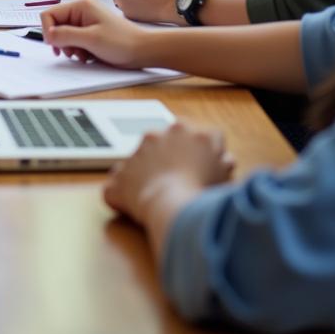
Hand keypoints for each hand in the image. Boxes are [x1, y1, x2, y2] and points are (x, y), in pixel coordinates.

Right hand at [39, 0, 148, 66]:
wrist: (143, 50)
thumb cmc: (122, 42)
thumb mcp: (91, 39)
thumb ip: (66, 35)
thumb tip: (48, 35)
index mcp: (81, 5)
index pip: (49, 14)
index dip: (48, 31)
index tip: (56, 46)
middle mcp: (81, 10)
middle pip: (56, 25)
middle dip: (61, 41)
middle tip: (72, 52)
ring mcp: (86, 21)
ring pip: (63, 34)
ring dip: (69, 47)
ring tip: (82, 54)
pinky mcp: (90, 31)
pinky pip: (73, 39)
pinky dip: (77, 49)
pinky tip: (87, 55)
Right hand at [103, 121, 234, 226]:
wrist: (170, 204)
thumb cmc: (145, 198)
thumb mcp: (116, 193)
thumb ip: (113, 185)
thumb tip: (112, 187)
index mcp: (148, 137)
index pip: (158, 142)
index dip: (163, 158)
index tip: (166, 173)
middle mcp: (170, 129)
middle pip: (181, 136)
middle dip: (184, 152)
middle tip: (185, 173)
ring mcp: (193, 135)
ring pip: (203, 139)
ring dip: (204, 154)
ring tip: (205, 175)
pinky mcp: (213, 144)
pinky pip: (221, 147)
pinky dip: (222, 161)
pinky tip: (219, 176)